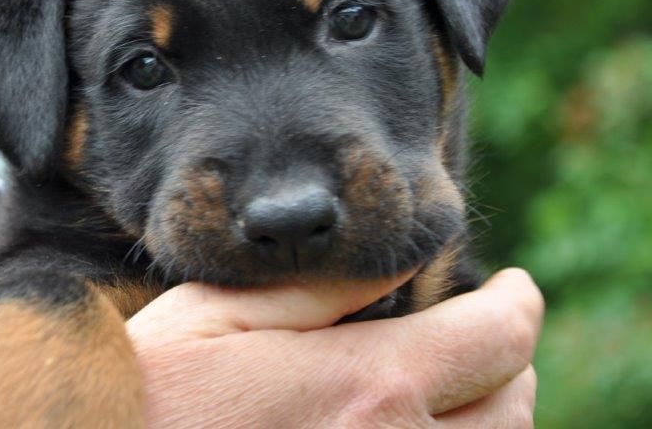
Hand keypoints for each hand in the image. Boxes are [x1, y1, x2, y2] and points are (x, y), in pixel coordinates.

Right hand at [128, 268, 542, 427]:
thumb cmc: (150, 396)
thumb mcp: (217, 315)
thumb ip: (318, 287)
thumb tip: (401, 256)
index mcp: (366, 386)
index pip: (496, 338)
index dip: (518, 302)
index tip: (513, 286)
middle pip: (514, 406)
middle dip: (511, 359)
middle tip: (487, 333)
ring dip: (495, 417)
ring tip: (463, 386)